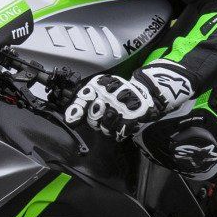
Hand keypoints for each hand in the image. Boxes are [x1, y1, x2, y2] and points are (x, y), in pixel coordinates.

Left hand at [63, 62, 193, 137]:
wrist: (146, 92)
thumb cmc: (118, 94)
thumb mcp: (98, 91)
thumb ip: (82, 104)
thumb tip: (69, 119)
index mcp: (100, 84)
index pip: (83, 98)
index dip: (77, 111)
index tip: (73, 121)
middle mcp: (110, 93)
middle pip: (92, 118)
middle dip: (95, 121)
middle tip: (104, 115)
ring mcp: (121, 105)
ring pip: (104, 127)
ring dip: (107, 127)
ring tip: (114, 119)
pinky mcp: (133, 116)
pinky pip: (118, 132)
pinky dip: (118, 132)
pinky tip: (121, 125)